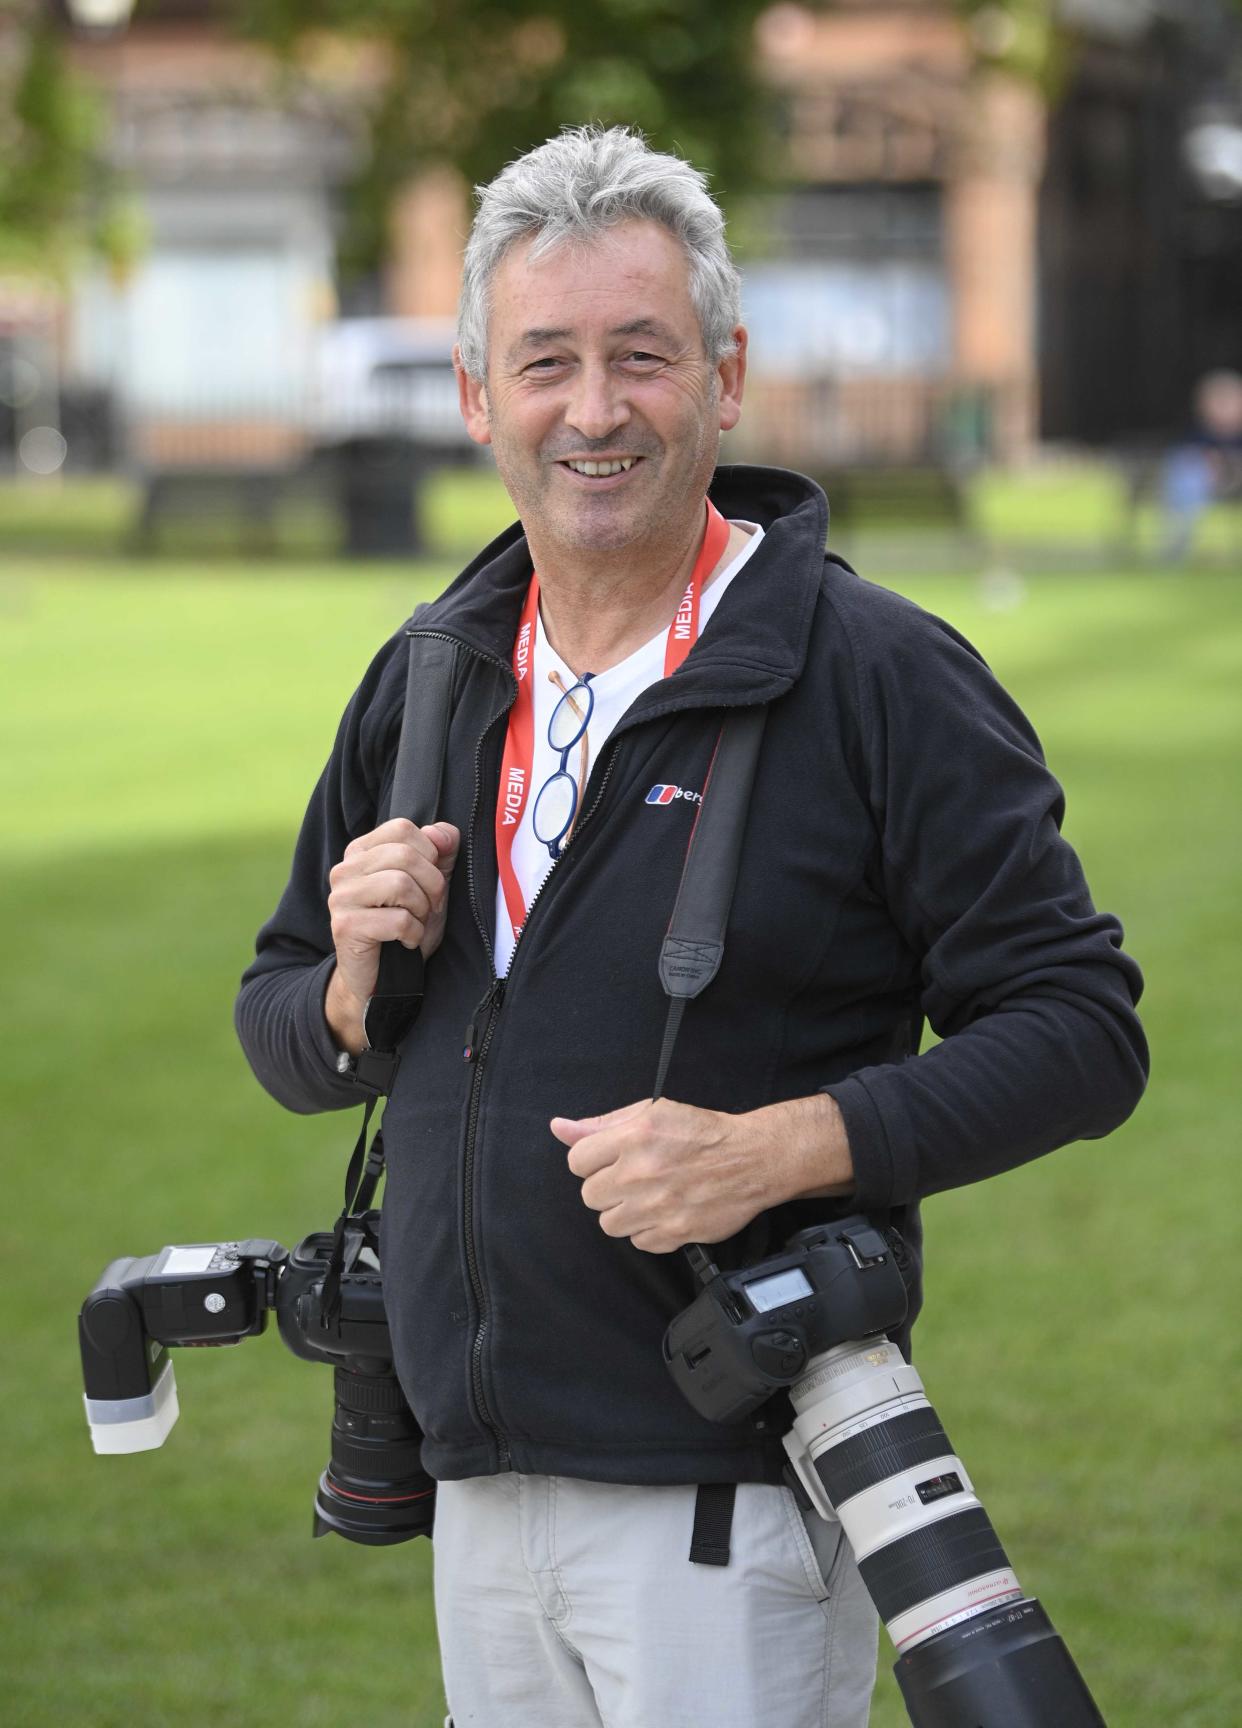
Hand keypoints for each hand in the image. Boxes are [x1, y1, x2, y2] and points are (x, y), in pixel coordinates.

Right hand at [326, 819, 459, 1049]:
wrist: (382, 979)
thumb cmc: (404, 928)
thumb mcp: (430, 886)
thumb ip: (440, 854)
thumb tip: (445, 833)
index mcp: (361, 851)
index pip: (402, 829)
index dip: (430, 854)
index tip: (431, 882)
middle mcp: (345, 869)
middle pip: (405, 855)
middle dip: (431, 885)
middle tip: (429, 908)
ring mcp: (341, 897)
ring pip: (401, 884)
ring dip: (421, 910)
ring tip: (414, 923)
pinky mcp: (345, 926)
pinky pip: (397, 920)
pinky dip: (413, 933)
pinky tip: (405, 942)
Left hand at [552, 1094, 853, 1254]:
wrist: (752, 1160)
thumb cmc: (701, 1132)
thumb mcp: (652, 1113)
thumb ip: (602, 1123)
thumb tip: (558, 1127)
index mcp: (634, 1136)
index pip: (577, 1160)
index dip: (592, 1160)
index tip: (610, 1159)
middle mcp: (641, 1172)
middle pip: (589, 1195)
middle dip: (607, 1187)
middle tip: (634, 1177)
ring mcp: (657, 1206)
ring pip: (609, 1224)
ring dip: (625, 1212)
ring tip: (649, 1196)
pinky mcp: (674, 1233)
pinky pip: (639, 1242)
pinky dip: (649, 1231)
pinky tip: (666, 1211)